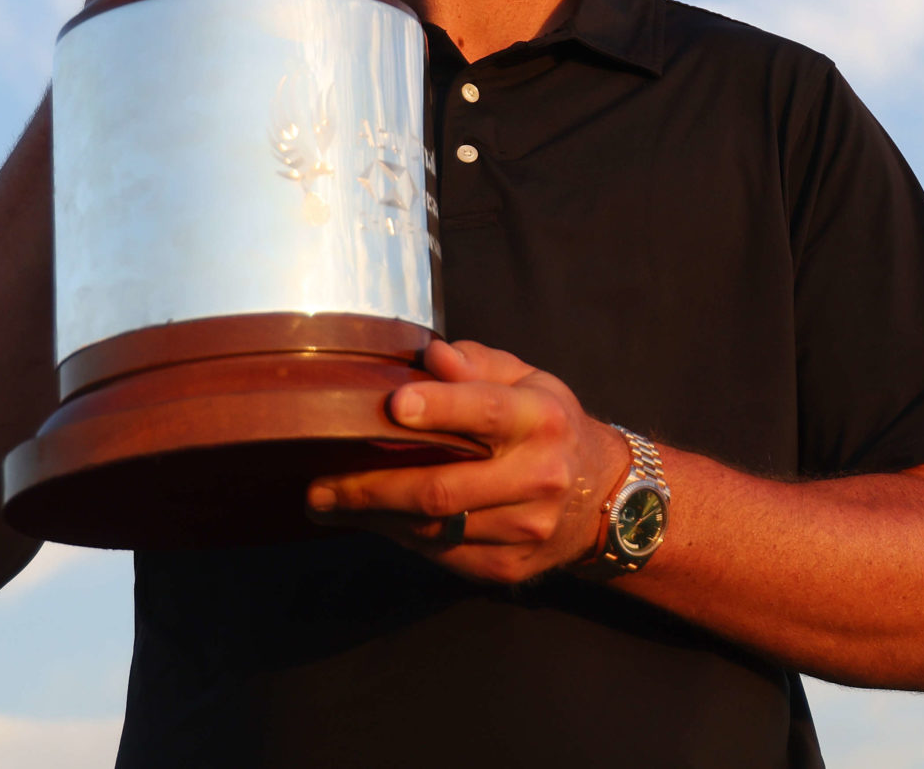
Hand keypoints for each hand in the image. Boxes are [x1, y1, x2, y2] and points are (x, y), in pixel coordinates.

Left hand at [305, 340, 632, 584]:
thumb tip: (432, 357)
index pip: (486, 411)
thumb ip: (477, 365)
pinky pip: (440, 554)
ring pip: (433, 528)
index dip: (440, 408)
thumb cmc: (548, 426)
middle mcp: (539, 476)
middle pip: (443, 487)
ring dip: (374, 518)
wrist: (603, 497)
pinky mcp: (508, 566)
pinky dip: (399, 537)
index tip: (393, 404)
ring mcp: (525, 528)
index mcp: (541, 419)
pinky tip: (374, 521)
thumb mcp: (527, 381)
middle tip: (321, 484)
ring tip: (330, 503)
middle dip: (372, 487)